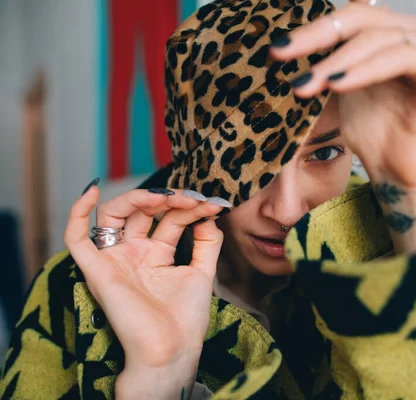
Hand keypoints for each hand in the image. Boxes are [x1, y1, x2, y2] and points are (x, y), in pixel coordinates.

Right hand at [64, 187, 223, 379]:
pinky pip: (75, 239)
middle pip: (142, 211)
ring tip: (164, 197)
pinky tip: (92, 192)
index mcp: (156, 253)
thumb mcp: (202, 272)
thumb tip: (210, 214)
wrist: (172, 349)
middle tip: (191, 199)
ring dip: (136, 198)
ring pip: (113, 214)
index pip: (170, 218)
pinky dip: (76, 213)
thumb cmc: (185, 319)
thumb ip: (207, 242)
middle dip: (168, 199)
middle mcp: (133, 253)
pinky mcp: (97, 271)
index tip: (213, 205)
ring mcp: (114, 260)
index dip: (190, 208)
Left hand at [271, 0, 415, 188]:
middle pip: (363, 20)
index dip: (313, 29)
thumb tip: (294, 35)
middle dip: (319, 37)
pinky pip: (403, 57)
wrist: (399, 173)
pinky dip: (366, 69)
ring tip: (310, 82)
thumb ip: (330, 57)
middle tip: (284, 55)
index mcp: (393, 33)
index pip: (351, 17)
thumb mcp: (341, 87)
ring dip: (338, 60)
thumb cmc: (375, 134)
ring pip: (380, 38)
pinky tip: (338, 83)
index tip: (277, 50)